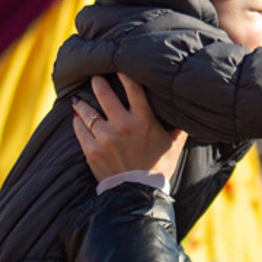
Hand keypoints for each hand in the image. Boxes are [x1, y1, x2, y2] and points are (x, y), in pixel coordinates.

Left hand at [71, 75, 185, 180]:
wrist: (139, 195)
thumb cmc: (158, 167)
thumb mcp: (173, 144)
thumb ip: (176, 125)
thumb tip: (185, 108)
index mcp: (144, 120)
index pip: (132, 87)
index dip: (124, 73)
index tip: (118, 66)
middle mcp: (122, 126)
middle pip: (104, 93)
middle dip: (97, 82)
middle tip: (95, 77)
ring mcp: (105, 138)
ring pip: (88, 111)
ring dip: (83, 103)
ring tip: (80, 99)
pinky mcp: (91, 150)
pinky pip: (80, 129)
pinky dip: (78, 122)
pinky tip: (77, 117)